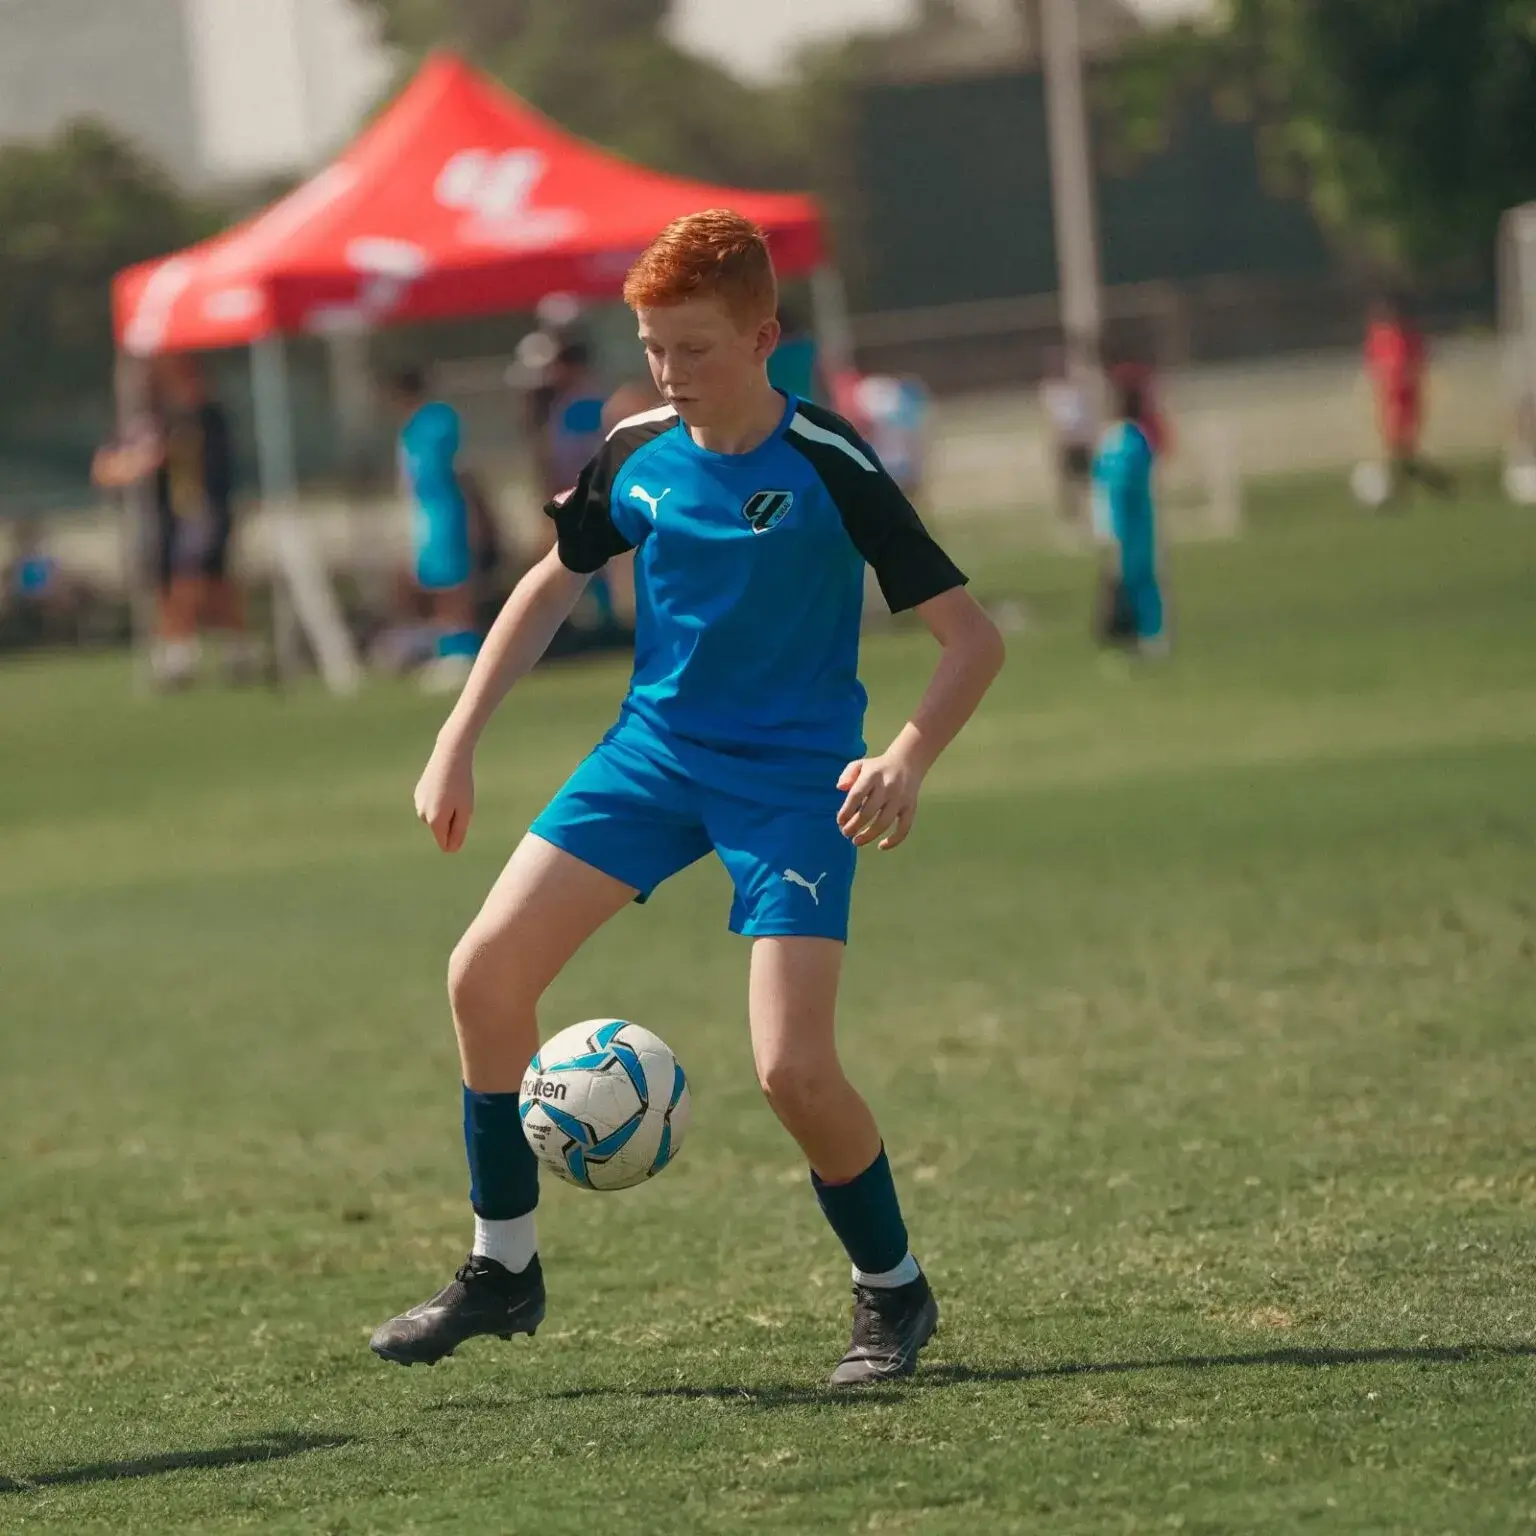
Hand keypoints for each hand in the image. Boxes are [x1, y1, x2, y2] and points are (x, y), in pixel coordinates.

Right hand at [414, 736, 474, 852]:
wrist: (449, 756)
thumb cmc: (462, 785)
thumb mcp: (465, 811)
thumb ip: (458, 833)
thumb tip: (451, 850)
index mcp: (434, 821)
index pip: (444, 845)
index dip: (457, 839)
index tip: (463, 822)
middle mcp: (422, 815)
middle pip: (441, 830)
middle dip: (452, 821)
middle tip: (460, 801)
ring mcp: (418, 803)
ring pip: (436, 817)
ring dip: (446, 810)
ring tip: (453, 791)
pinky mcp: (418, 793)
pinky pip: (433, 805)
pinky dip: (440, 800)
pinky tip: (445, 785)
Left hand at [836, 750, 923, 850]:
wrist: (907, 762)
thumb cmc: (877, 768)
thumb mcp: (860, 765)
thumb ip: (847, 775)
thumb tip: (840, 788)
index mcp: (872, 775)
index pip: (856, 795)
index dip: (846, 811)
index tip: (840, 821)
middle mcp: (887, 787)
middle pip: (868, 811)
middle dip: (854, 826)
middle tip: (845, 833)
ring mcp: (900, 798)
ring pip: (884, 822)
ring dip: (868, 835)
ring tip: (856, 841)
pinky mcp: (911, 807)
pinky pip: (904, 828)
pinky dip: (894, 840)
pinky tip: (881, 846)